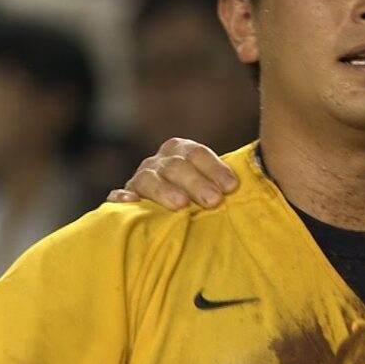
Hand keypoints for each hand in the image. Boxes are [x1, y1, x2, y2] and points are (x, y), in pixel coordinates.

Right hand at [106, 138, 237, 209]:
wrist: (167, 212)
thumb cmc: (199, 200)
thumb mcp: (211, 186)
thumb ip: (224, 184)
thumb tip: (247, 188)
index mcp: (180, 151)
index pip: (196, 153)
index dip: (214, 168)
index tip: (231, 187)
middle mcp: (159, 162)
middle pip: (176, 166)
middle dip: (196, 183)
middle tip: (214, 201)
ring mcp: (139, 180)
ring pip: (148, 179)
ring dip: (164, 190)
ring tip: (180, 204)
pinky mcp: (122, 200)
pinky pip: (117, 197)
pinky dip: (122, 199)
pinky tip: (130, 204)